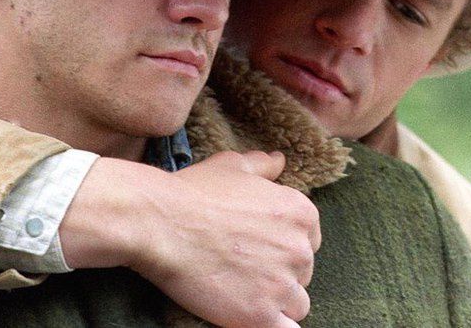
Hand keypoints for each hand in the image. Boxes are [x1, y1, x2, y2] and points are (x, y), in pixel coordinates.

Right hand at [59, 151, 319, 326]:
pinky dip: (275, 326)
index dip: (283, 244)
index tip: (258, 246)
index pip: (309, 238)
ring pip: (296, 303)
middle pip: (302, 272)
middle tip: (244, 267)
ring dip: (276, 301)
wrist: (161, 223)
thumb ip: (262, 165)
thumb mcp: (231, 166)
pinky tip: (254, 317)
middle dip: (279, 272)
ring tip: (244, 293)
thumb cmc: (194, 191)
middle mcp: (300, 248)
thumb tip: (279, 160)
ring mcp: (282, 284)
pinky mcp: (261, 315)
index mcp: (299, 211)